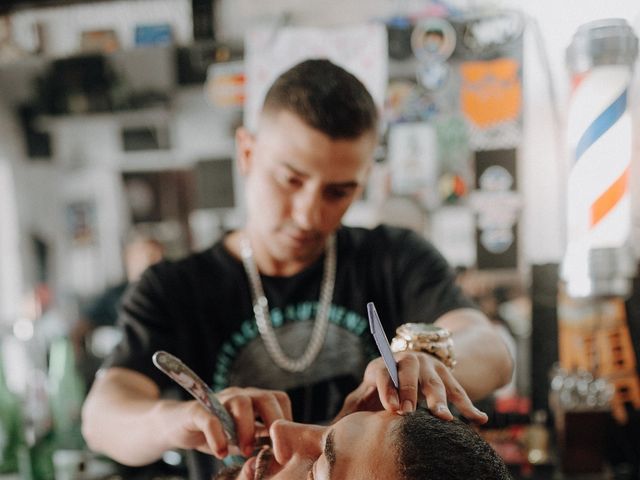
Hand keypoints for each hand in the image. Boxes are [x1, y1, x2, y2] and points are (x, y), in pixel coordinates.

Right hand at [161, 387, 291, 457]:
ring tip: (245, 452)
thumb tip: (282, 454)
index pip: (279, 400)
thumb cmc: (216, 434)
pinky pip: (211, 418)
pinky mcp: (197, 410)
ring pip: (241, 403)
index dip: (287, 421)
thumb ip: (260, 442)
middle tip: (274, 451)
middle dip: (274, 424)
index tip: (286, 446)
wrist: (177, 427)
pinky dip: (218, 436)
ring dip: (247, 429)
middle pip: (265, 398)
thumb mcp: (241, 439)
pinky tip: (220, 453)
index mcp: (254, 400)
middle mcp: (240, 395)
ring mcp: (219, 400)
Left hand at [336, 352, 487, 423]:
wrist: (413, 358)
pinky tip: (480, 421)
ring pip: (437, 383)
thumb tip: (330, 428)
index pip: (383, 373)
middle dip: (410, 392)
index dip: (387, 389)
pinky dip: (469, 406)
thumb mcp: (369, 388)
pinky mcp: (449, 377)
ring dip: (439, 400)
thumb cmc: (384, 383)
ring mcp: (431, 368)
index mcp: (385, 364)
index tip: (391, 408)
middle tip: (409, 413)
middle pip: (410, 373)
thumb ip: (354, 405)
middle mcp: (409, 361)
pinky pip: (460, 392)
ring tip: (444, 418)